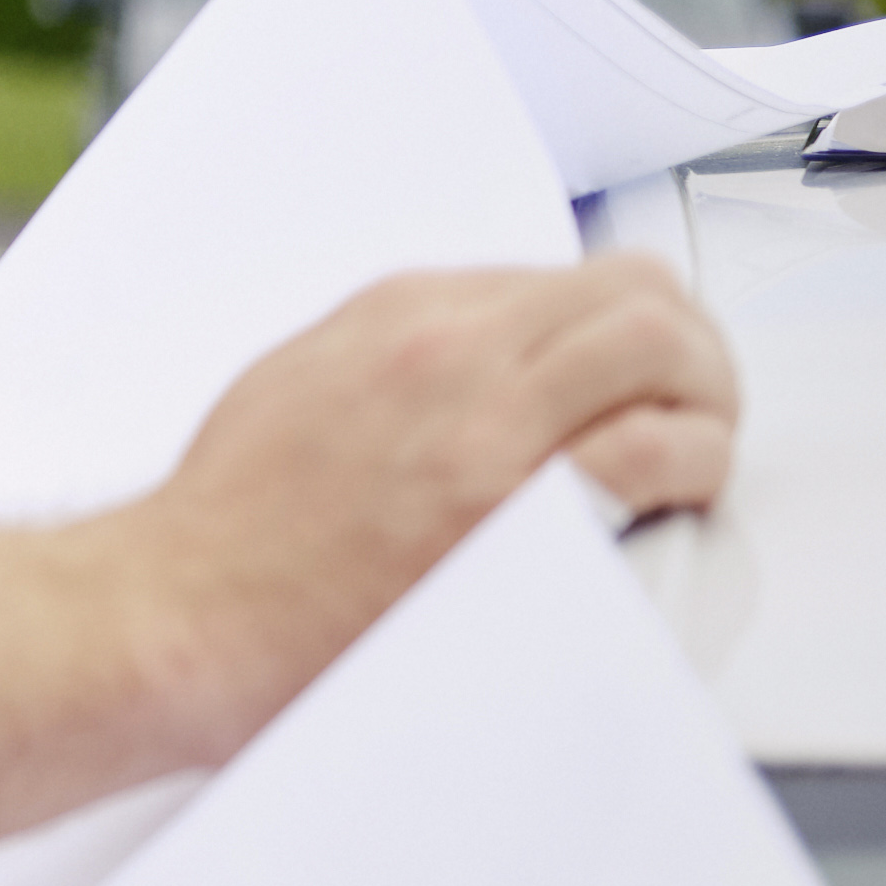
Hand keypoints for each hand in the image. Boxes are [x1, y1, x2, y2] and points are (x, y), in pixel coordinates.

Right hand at [141, 255, 741, 734]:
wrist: (178, 608)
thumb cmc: (225, 522)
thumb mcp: (301, 384)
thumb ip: (397, 358)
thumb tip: (482, 364)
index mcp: (401, 312)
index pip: (567, 277)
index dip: (619, 332)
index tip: (628, 381)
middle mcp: (450, 346)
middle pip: (635, 290)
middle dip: (691, 346)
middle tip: (694, 406)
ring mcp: (485, 421)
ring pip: (662, 344)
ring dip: (707, 396)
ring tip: (699, 447)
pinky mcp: (514, 506)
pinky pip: (651, 451)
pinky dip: (693, 463)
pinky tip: (680, 494)